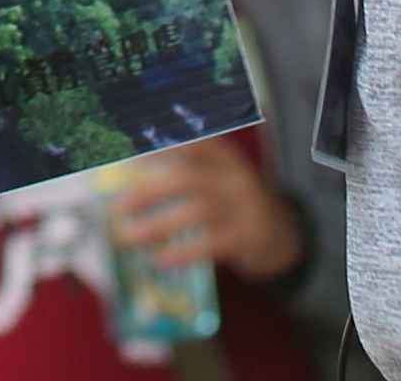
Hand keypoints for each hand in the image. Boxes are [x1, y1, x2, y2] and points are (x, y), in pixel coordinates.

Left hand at [98, 131, 305, 284]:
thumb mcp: (215, 177)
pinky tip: (161, 260)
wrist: (281, 233)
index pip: (188, 141)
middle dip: (148, 191)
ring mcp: (245, 205)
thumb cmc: (232, 202)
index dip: (156, 145)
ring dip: (158, 225)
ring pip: (197, 211)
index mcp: (221, 153)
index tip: (126, 154)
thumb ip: (181, 171)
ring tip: (128, 236)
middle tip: (119, 206)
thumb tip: (127, 180)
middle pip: (187, 176)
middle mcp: (234, 174)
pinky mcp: (249, 236)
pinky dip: (183, 252)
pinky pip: (212, 243)